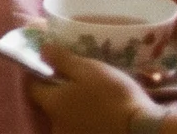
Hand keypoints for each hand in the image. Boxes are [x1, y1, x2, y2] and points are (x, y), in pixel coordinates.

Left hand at [26, 45, 161, 133]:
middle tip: (77, 81)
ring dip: (75, 109)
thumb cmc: (113, 96)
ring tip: (93, 98)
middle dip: (60, 93)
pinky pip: (82, 129)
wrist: (143, 131)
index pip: (33, 88)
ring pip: (67, 119)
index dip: (39, 74)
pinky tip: (102, 114)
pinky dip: (87, 121)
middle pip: (51, 105)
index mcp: (52, 104)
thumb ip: (61, 60)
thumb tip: (41, 51)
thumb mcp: (88, 69)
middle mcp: (56, 126)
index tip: (50, 65)